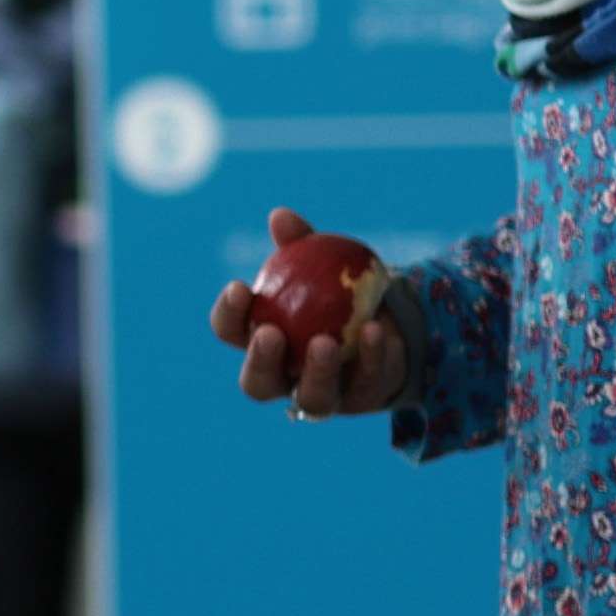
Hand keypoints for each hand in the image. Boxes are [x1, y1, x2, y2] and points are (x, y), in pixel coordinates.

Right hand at [204, 207, 411, 421]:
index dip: (229, 315)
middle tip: (271, 334)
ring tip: (324, 342)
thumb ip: (300, 244)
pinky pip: (365, 383)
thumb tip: (280, 216)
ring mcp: (323, 394)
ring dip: (316, 371)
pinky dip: (370, 356)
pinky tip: (374, 330)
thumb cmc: (335, 291)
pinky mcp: (362, 398)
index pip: (231, 333)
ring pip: (312, 399)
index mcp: (261, 340)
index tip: (239, 287)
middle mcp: (284, 377)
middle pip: (258, 384)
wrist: (386, 321)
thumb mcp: (320, 264)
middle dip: (261, 362)